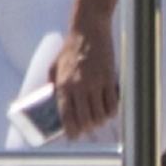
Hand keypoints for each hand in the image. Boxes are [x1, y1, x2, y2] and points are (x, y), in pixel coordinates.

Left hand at [51, 25, 118, 140]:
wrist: (88, 30)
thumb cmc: (70, 47)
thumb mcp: (55, 65)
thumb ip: (53, 84)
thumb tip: (53, 102)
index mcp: (63, 85)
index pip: (67, 117)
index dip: (71, 131)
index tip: (74, 136)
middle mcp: (79, 87)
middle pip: (85, 120)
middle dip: (87, 128)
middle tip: (87, 127)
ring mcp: (95, 83)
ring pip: (100, 115)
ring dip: (100, 121)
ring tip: (98, 119)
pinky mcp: (109, 79)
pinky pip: (113, 105)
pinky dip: (111, 112)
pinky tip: (109, 111)